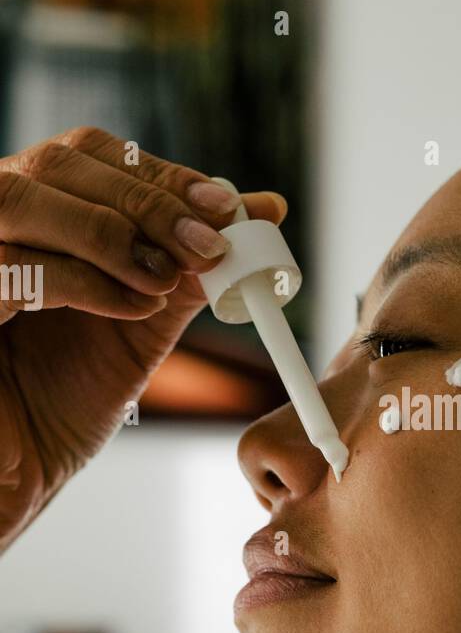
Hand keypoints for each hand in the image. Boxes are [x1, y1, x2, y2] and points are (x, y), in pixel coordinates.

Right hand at [0, 126, 286, 551]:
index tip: (226, 205)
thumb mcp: (138, 323)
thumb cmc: (61, 400)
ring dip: (110, 232)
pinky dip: (82, 280)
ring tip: (165, 279)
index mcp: (27, 214)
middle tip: (211, 243)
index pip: (86, 154)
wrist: (9, 478)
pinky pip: (8, 270)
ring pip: (20, 199)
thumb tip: (263, 208)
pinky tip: (131, 306)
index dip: (159, 174)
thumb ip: (189, 265)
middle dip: (145, 200)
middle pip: (55, 163)